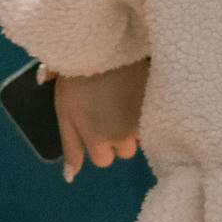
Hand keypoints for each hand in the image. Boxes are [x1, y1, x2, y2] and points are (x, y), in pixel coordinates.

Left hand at [53, 59, 148, 182]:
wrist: (103, 43)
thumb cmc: (78, 76)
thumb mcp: (64, 111)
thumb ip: (70, 146)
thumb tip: (71, 177)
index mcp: (96, 137)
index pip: (103, 160)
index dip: (99, 141)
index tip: (97, 120)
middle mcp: (120, 135)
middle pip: (124, 151)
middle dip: (118, 136)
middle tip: (111, 107)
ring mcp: (141, 121)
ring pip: (141, 137)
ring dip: (135, 125)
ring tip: (125, 99)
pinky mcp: (157, 106)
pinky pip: (156, 121)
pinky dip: (149, 112)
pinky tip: (139, 94)